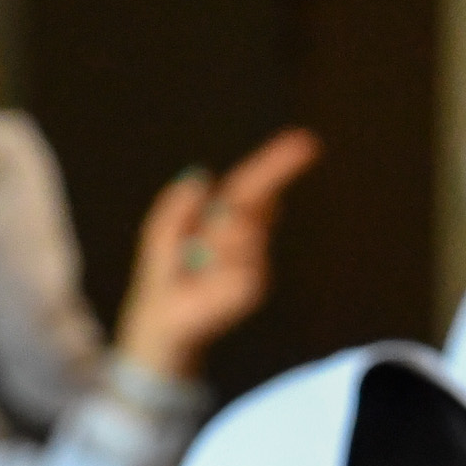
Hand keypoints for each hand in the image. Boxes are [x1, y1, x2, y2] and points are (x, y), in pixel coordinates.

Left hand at [115, 129, 320, 382]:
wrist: (161, 323)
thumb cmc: (164, 279)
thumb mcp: (160, 234)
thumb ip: (175, 206)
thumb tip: (201, 180)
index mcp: (229, 220)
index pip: (254, 187)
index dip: (275, 164)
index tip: (304, 142)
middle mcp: (248, 239)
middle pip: (252, 200)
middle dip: (239, 198)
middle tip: (213, 219)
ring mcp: (253, 264)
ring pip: (240, 228)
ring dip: (214, 239)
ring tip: (196, 262)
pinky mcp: (250, 287)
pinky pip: (237, 259)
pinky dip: (216, 264)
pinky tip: (205, 279)